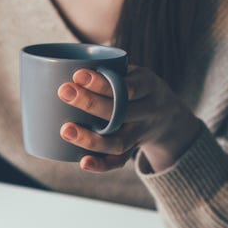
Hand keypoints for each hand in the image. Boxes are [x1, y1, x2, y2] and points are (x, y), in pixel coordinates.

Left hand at [57, 65, 200, 173]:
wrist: (169, 116)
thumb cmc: (136, 86)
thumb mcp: (132, 72)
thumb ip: (107, 69)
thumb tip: (58, 63)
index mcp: (148, 85)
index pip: (128, 86)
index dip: (102, 83)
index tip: (77, 74)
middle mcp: (148, 111)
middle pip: (121, 112)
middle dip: (90, 103)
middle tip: (63, 92)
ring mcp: (140, 133)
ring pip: (119, 141)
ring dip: (91, 138)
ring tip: (66, 130)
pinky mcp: (133, 149)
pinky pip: (119, 161)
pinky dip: (101, 165)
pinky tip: (83, 162)